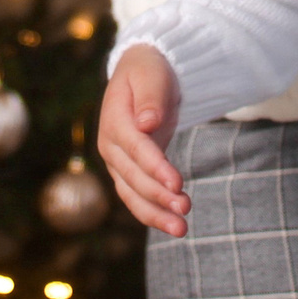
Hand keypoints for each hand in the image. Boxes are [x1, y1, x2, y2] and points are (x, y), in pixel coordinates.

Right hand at [98, 45, 189, 235]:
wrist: (141, 72)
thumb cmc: (148, 70)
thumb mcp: (150, 74)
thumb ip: (149, 97)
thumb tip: (146, 123)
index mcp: (114, 120)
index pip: (135, 149)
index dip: (155, 168)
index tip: (178, 184)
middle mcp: (111, 145)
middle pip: (133, 177)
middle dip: (159, 196)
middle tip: (186, 208)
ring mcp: (118, 161)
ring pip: (132, 194)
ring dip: (155, 213)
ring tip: (181, 228)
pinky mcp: (130, 171)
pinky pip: (138, 196)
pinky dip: (154, 212)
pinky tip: (174, 224)